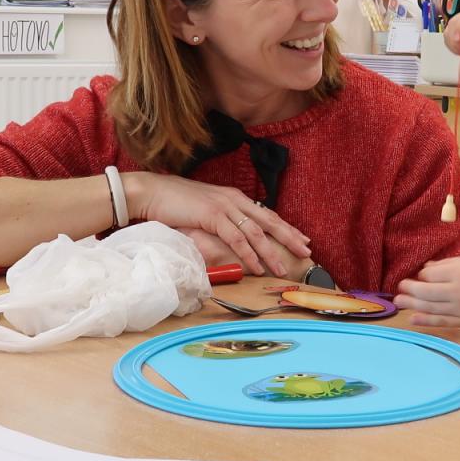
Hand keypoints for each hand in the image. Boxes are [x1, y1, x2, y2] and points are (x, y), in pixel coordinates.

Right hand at [124, 172, 311, 277]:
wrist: (153, 192)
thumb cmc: (175, 203)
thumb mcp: (204, 209)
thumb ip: (221, 219)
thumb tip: (232, 236)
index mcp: (234, 197)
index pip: (266, 213)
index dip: (286, 226)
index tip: (301, 238)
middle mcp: (234, 199)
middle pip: (269, 220)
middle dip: (290, 236)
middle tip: (307, 250)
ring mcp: (224, 206)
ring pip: (256, 232)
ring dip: (271, 252)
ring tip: (282, 268)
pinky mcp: (213, 215)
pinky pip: (237, 239)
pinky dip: (249, 254)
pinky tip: (257, 267)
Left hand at [395, 256, 459, 328]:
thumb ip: (448, 265)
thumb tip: (425, 269)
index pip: (431, 275)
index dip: (421, 275)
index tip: (419, 275)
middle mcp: (459, 292)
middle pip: (426, 292)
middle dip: (409, 289)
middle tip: (399, 287)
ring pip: (430, 308)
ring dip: (412, 305)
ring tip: (399, 302)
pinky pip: (441, 322)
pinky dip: (425, 321)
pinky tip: (413, 318)